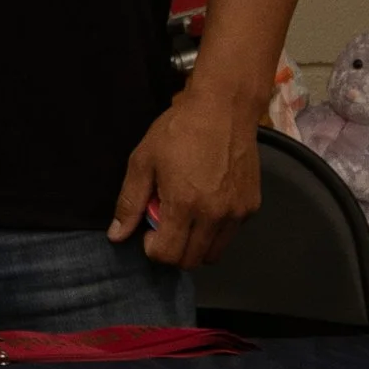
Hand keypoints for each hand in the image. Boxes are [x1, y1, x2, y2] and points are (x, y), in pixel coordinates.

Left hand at [106, 81, 263, 270]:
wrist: (224, 107)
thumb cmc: (179, 130)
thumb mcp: (143, 161)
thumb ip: (130, 202)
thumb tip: (116, 235)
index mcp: (184, 204)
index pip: (167, 255)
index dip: (153, 249)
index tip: (149, 232)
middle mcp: (214, 215)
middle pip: (191, 260)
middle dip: (173, 251)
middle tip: (167, 225)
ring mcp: (237, 212)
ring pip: (214, 253)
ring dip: (196, 245)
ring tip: (187, 217)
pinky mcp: (252, 206)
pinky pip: (230, 234)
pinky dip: (216, 231)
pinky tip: (207, 205)